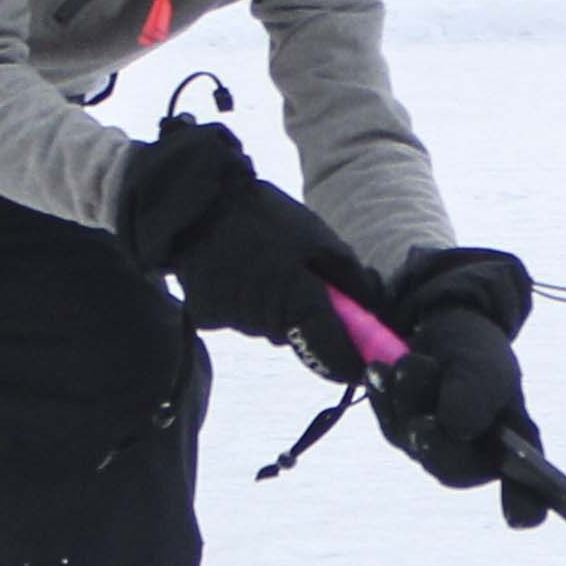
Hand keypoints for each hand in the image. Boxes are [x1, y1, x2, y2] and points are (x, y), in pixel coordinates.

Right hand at [114, 118, 385, 381]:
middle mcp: (265, 322)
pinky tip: (240, 270)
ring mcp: (233, 322)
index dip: (350, 363)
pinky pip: (241, 318)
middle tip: (309, 283)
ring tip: (268, 265)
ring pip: (270, 327)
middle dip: (310, 321)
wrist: (194, 202)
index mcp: (299, 301)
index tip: (361, 362)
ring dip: (278, 309)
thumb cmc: (263, 215)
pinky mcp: (208, 318)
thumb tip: (371, 307)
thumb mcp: (318, 236)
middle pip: (299, 339)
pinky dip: (248, 303)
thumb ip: (350, 278)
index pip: (334, 355)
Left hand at [370, 247, 545, 527]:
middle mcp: (475, 456)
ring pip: (413, 438)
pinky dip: (384, 393)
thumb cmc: (476, 352)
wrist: (440, 326)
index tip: (520, 519)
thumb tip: (455, 427)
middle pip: (450, 466)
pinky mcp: (402, 434)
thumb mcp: (483, 361)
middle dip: (434, 427)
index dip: (525, 502)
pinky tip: (381, 369)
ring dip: (408, 393)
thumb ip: (475, 390)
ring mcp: (435, 448)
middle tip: (421, 386)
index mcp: (513, 443)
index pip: (525, 483)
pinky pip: (387, 421)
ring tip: (414, 359)